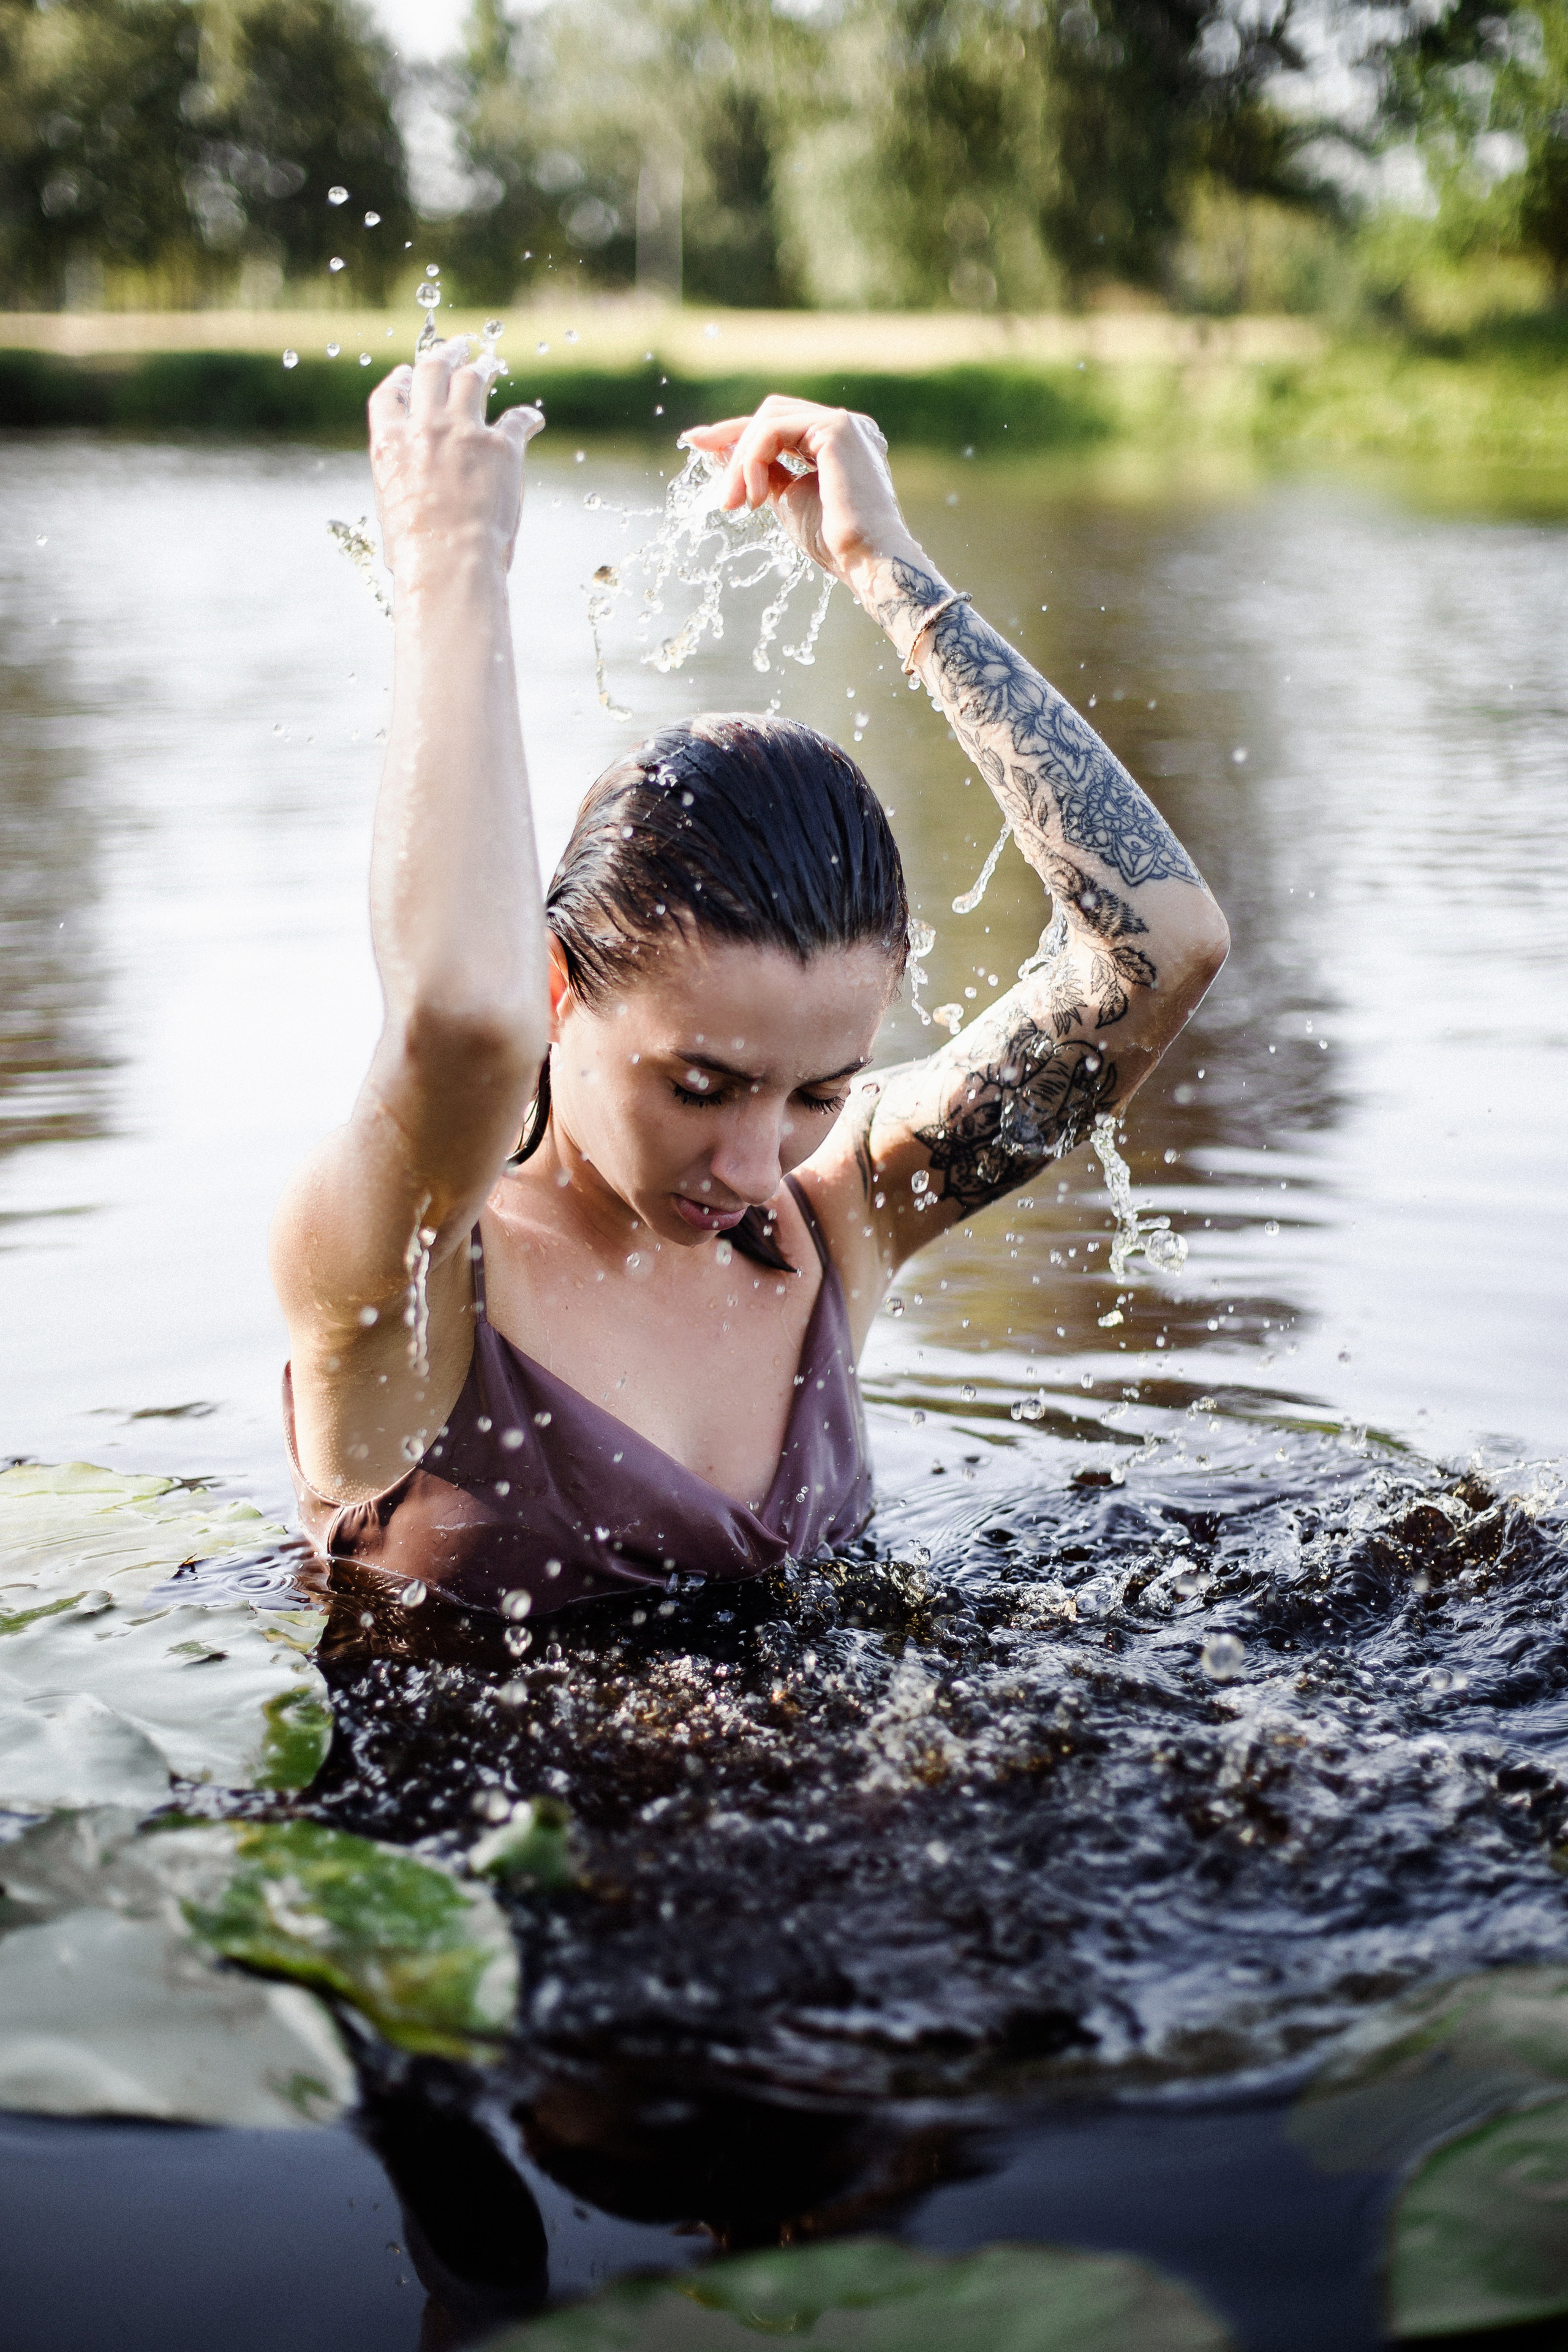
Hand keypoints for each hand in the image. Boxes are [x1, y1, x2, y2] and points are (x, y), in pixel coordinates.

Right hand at [368, 339, 543, 582]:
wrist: (448, 562)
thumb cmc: (416, 554)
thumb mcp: (391, 513)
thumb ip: (401, 488)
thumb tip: (412, 499)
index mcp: (390, 443)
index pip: (390, 396)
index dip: (402, 380)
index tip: (410, 373)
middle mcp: (425, 426)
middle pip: (434, 371)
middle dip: (446, 354)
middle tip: (458, 347)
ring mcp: (465, 432)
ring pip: (473, 380)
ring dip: (482, 366)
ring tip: (490, 363)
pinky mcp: (502, 448)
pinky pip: (518, 420)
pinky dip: (527, 416)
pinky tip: (533, 417)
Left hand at [680, 395, 918, 595]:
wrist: (866, 561)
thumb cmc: (833, 542)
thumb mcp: (786, 498)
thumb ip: (760, 471)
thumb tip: (720, 450)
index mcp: (836, 440)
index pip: (777, 424)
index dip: (736, 432)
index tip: (697, 442)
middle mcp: (844, 424)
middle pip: (770, 413)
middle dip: (731, 439)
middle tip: (710, 474)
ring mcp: (843, 422)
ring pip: (768, 419)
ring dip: (741, 460)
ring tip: (733, 502)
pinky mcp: (837, 427)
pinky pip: (773, 430)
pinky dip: (752, 460)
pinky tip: (754, 496)